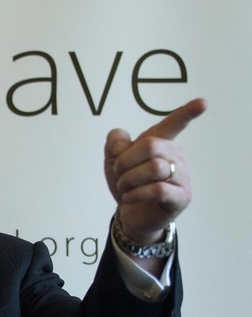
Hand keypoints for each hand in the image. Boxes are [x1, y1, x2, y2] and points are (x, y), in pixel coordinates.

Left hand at [104, 98, 205, 243]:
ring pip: (154, 168)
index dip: (187, 112)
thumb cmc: (127, 182)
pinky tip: (129, 198)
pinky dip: (135, 194)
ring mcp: (182, 177)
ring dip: (128, 179)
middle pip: (151, 146)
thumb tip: (122, 142)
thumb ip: (115, 143)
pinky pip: (158, 190)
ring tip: (124, 187)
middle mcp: (176, 156)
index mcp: (161, 143)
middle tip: (118, 173)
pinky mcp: (181, 197)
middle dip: (125, 160)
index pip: (174, 124)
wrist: (129, 213)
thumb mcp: (113, 160)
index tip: (203, 102)